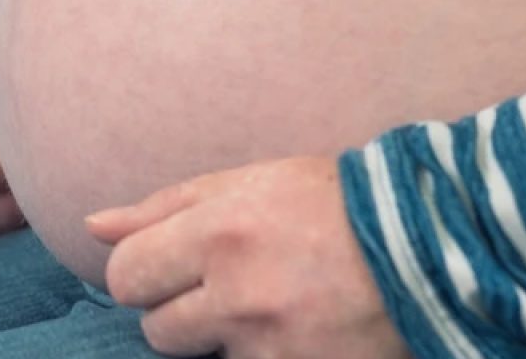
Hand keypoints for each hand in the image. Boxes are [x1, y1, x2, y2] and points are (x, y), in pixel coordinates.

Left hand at [88, 157, 408, 358]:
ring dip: (226, 340)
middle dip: (182, 311)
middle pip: (157, 330)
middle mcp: (240, 295)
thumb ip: (163, 207)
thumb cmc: (332, 206)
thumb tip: (92, 227)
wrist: (433, 251)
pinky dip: (264, 358)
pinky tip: (296, 332)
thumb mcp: (247, 183)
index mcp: (220, 232)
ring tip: (273, 305)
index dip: (142, 274)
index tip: (169, 268)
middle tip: (231, 286)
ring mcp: (271, 348)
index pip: (126, 275)